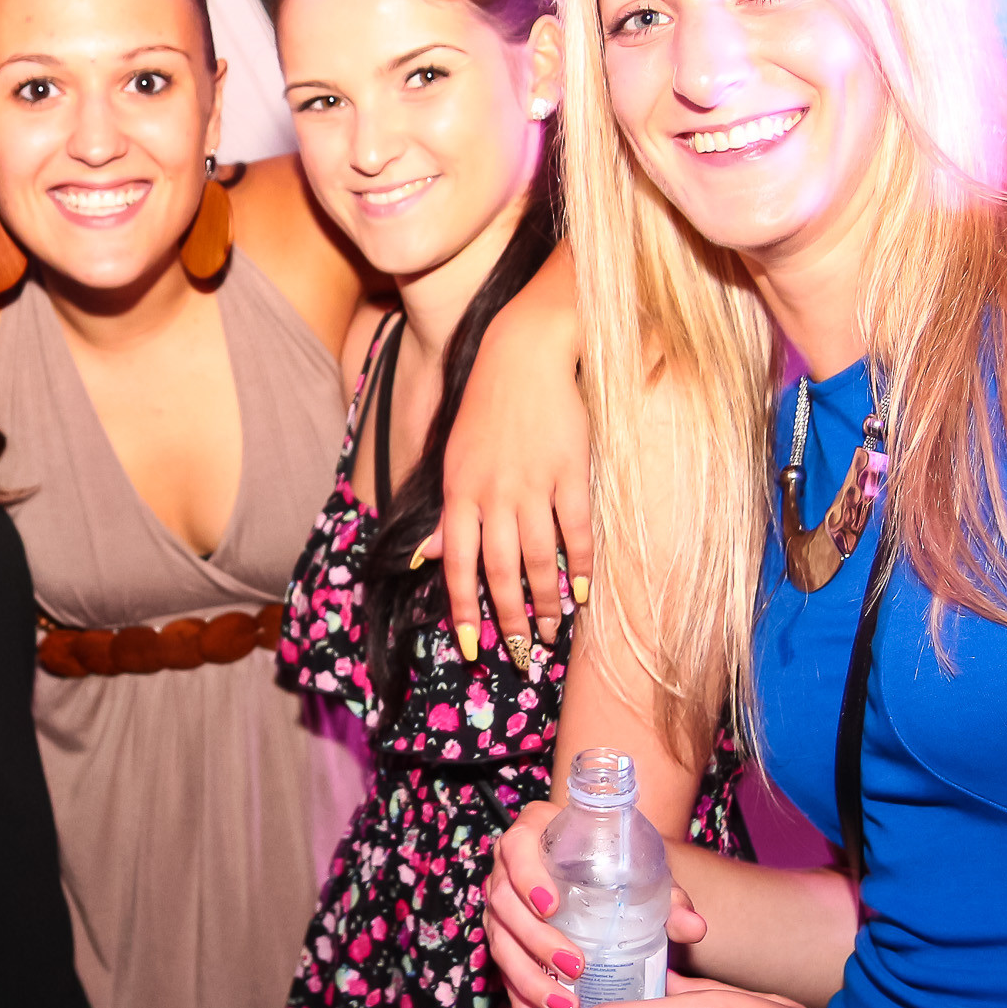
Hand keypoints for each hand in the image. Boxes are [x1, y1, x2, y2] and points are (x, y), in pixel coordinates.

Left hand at [431, 257, 589, 648]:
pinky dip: (579, 563)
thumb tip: (424, 559)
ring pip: (538, 557)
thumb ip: (445, 515)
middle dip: (509, 619)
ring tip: (553, 632)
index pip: (457, 565)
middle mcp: (493, 493)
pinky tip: (582, 592)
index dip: (463, 611)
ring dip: (547, 602)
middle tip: (520, 653)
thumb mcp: (453, 461)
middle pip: (499, 571)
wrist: (522, 355)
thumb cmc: (485, 410)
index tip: (471, 647)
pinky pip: (575, 528)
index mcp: (459, 493)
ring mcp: (533, 482)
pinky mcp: (570, 469)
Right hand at [483, 801, 707, 1007]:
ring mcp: (501, 904)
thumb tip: (694, 928)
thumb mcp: (640, 867)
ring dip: (528, 979)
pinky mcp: (503, 936)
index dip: (528, 878)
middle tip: (576, 968)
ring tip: (564, 1007)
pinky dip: (516, 998)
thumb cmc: (615, 859)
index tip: (552, 906)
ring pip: (500, 941)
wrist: (596, 862)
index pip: (517, 849)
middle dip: (537, 942)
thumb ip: (666, 896)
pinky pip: (501, 969)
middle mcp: (507, 867)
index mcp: (534, 832)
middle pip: (505, 904)